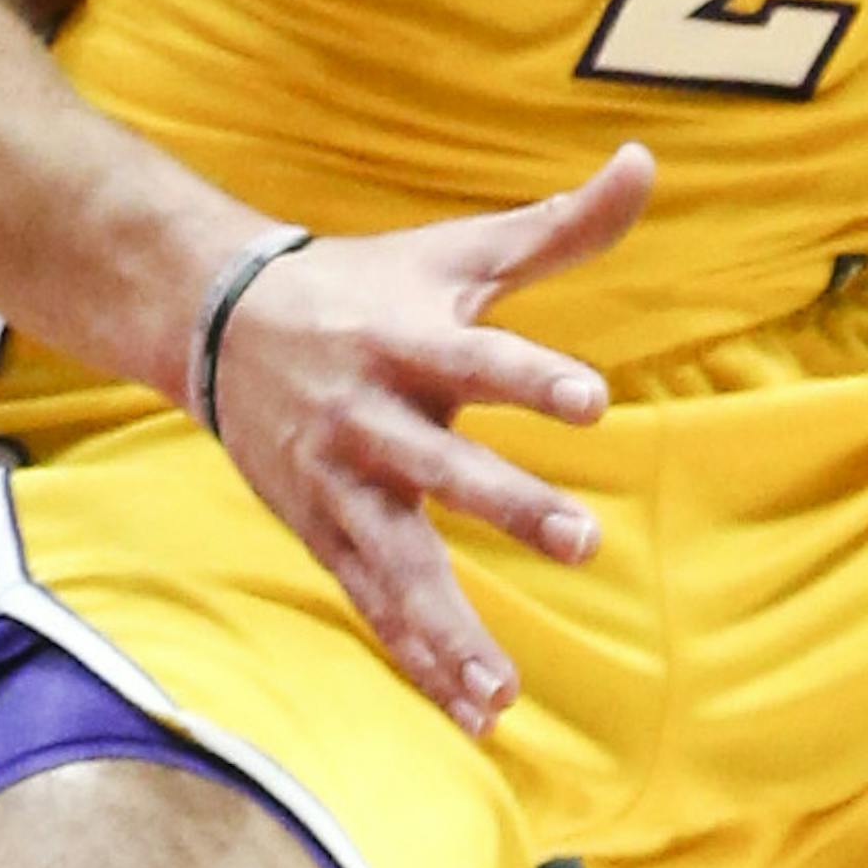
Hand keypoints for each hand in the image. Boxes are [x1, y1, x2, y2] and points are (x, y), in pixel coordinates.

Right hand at [208, 143, 654, 736]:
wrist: (224, 321)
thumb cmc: (371, 283)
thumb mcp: (460, 252)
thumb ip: (561, 224)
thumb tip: (643, 159)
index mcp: (410, 339)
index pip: (482, 360)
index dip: (535, 378)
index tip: (594, 402)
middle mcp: (371, 416)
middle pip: (444, 469)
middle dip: (510, 505)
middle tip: (582, 540)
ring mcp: (341, 483)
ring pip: (398, 562)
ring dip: (450, 625)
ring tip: (504, 687)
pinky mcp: (323, 531)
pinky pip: (374, 604)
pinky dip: (419, 658)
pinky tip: (474, 709)